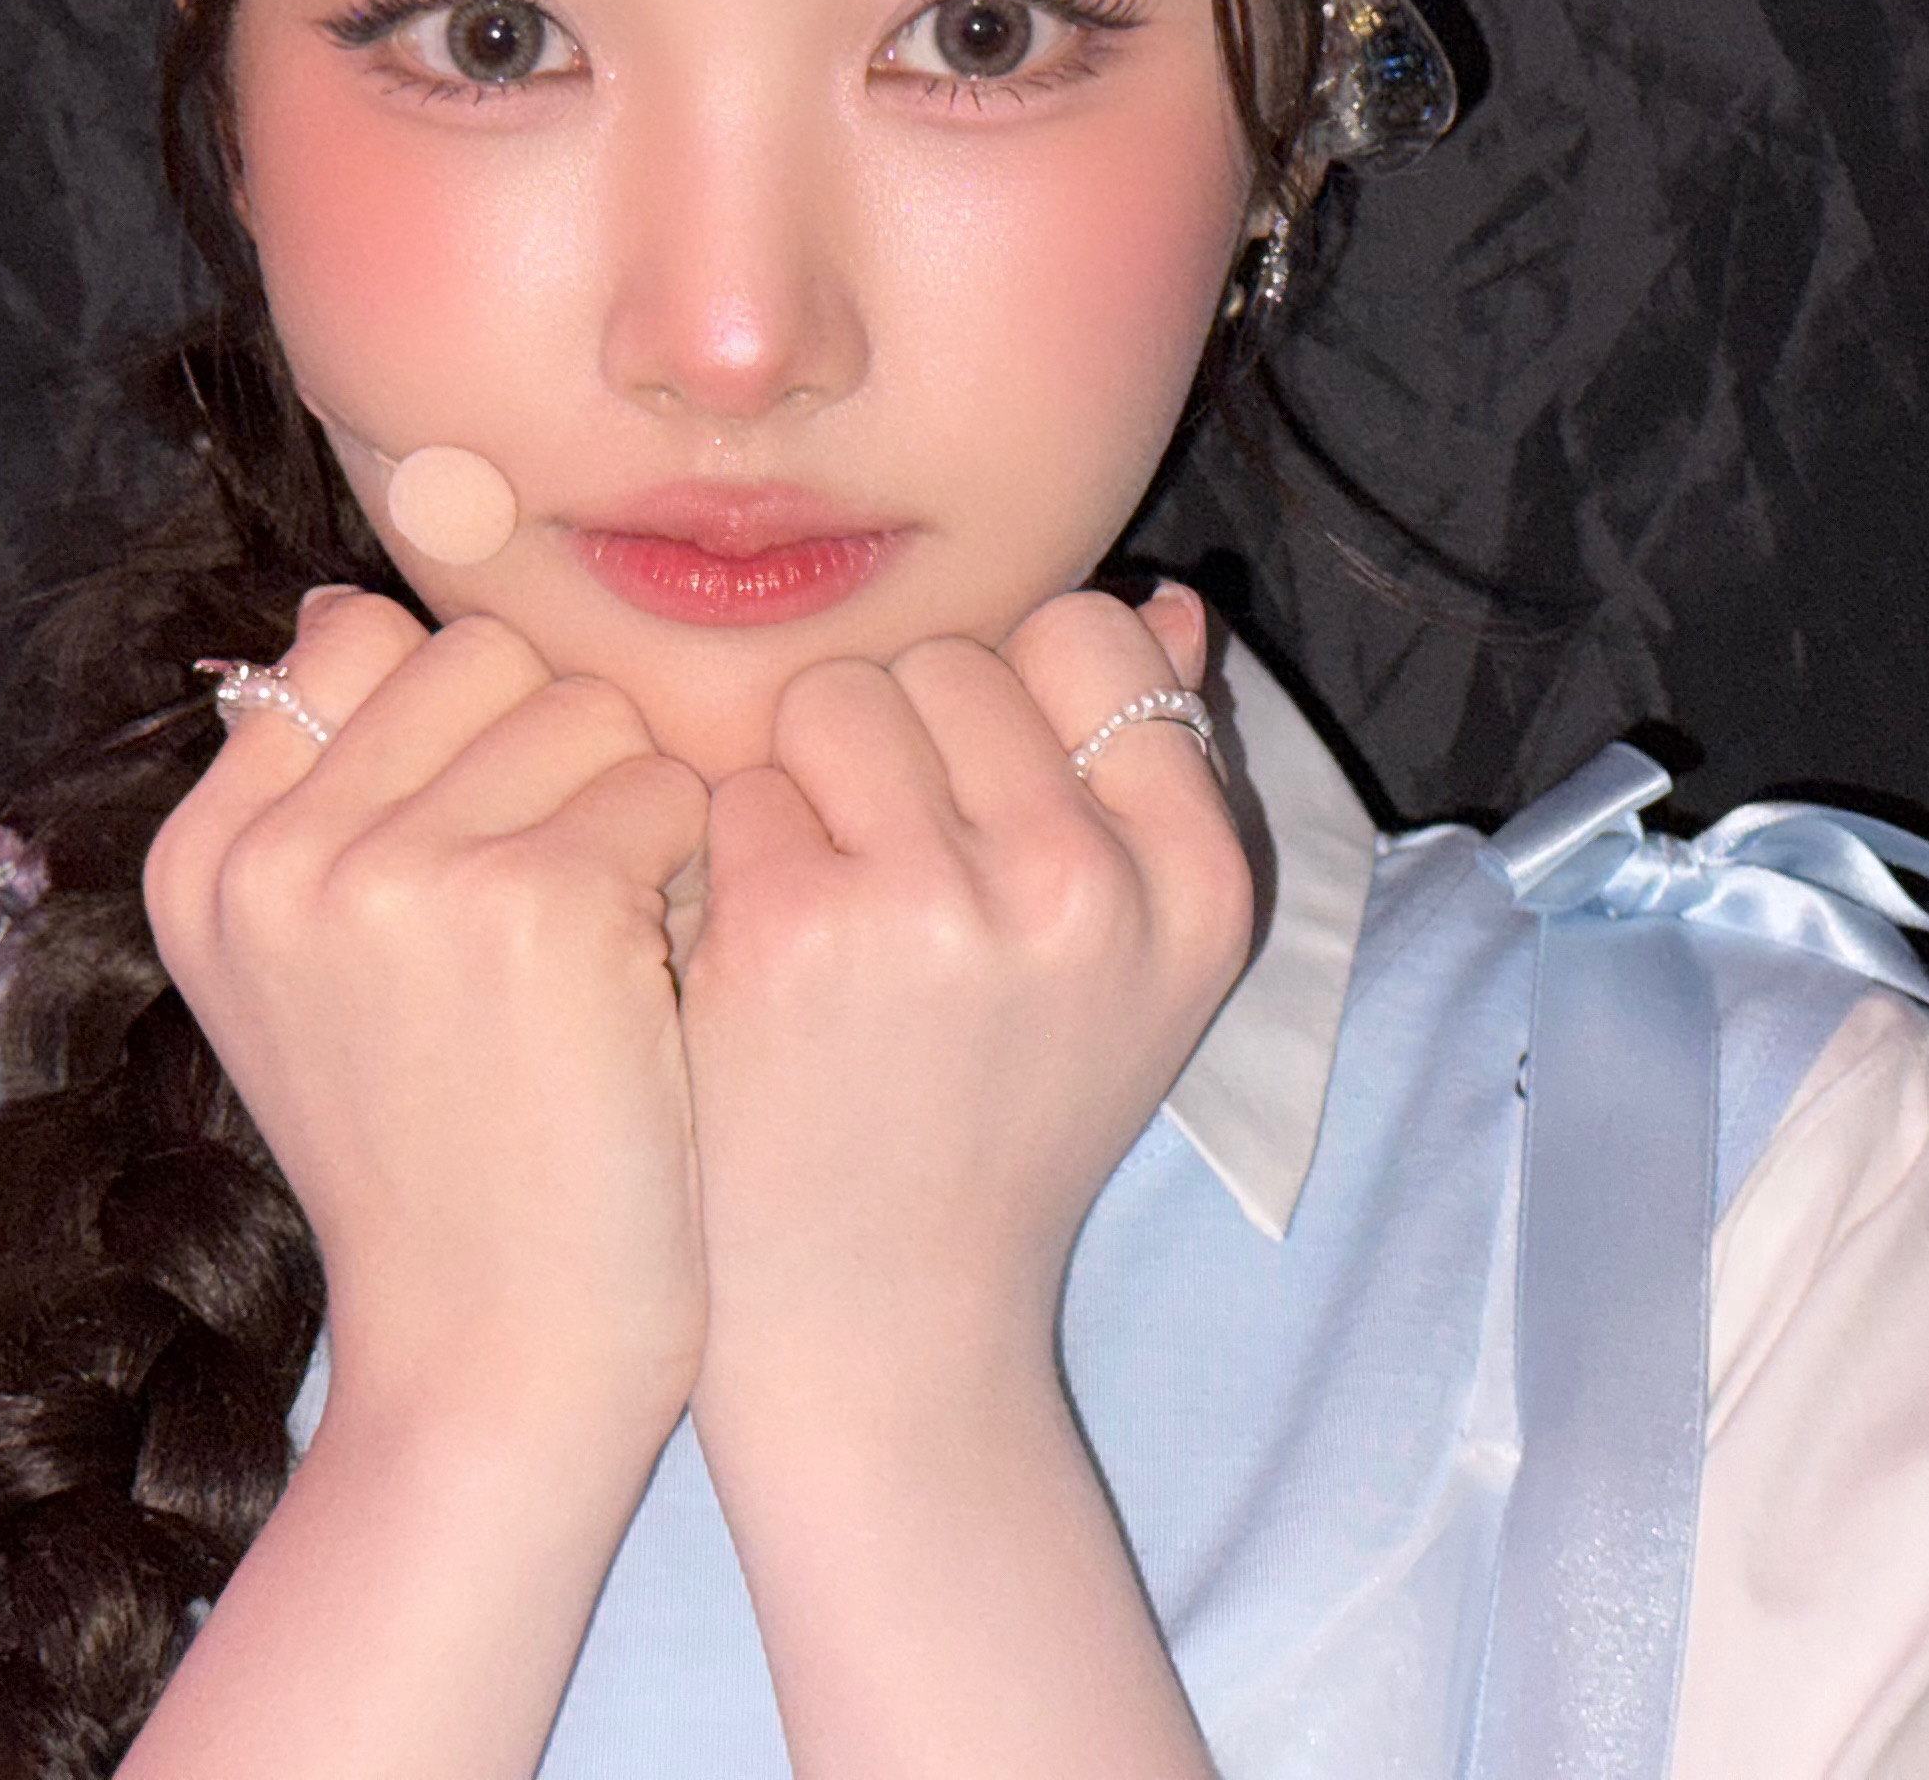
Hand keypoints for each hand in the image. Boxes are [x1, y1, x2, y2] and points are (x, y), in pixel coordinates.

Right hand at [143, 588, 713, 1451]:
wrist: (494, 1360)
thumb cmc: (442, 1161)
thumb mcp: (309, 977)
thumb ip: (317, 799)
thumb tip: (339, 609)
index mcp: (202, 860)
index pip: (354, 640)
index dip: (461, 733)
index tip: (476, 864)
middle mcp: (275, 854)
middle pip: (481, 656)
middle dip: (550, 759)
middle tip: (554, 922)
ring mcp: (395, 873)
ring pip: (588, 709)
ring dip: (631, 814)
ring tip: (599, 964)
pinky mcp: (534, 902)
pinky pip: (670, 788)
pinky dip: (691, 875)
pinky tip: (651, 992)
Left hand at [675, 584, 1253, 1422]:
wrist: (881, 1323)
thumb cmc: (997, 1118)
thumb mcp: (1132, 963)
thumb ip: (1155, 774)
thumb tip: (1171, 603)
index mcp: (1195, 883)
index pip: (1095, 636)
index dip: (1016, 702)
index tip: (990, 811)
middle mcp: (1086, 886)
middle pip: (955, 657)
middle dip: (906, 743)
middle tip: (901, 883)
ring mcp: (937, 905)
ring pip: (840, 695)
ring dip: (811, 781)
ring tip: (831, 907)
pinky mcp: (793, 930)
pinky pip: (744, 784)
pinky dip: (733, 859)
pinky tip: (762, 962)